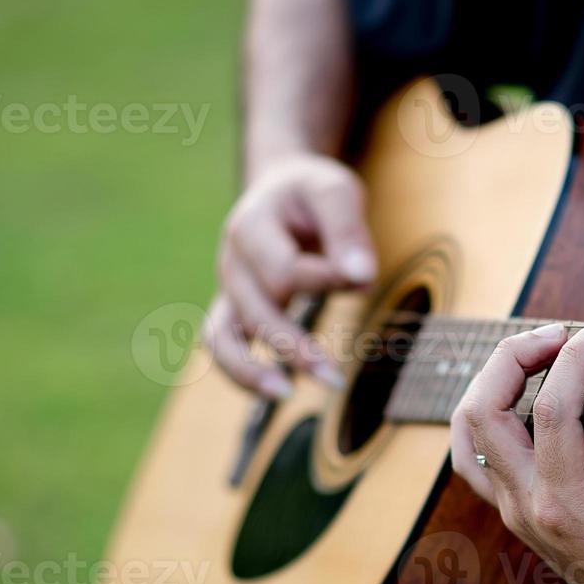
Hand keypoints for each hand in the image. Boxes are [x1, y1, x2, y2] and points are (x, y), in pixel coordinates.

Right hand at [206, 153, 375, 396]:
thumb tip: (362, 278)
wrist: (282, 189)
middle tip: (335, 379)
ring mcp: (228, 287)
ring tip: (286, 395)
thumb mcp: (335, 192)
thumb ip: (348, 232)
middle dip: (294, 346)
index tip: (361, 276)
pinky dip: (242, 373)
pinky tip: (277, 390)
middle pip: (255, 310)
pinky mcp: (234, 307)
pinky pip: (223, 346)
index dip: (324, 281)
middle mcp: (232, 260)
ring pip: (222, 338)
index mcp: (251, 225)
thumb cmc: (311, 193)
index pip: (284, 270)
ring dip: (251, 371)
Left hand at [449, 310, 583, 583]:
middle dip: (515, 356)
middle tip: (564, 333)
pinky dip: (488, 412)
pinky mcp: (514, 507)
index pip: (554, 409)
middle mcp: (525, 506)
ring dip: (494, 381)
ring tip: (540, 353)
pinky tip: (523, 392)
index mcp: (565, 505)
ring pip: (468, 431)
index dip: (577, 354)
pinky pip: (474, 453)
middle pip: (484, 412)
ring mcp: (512, 509)